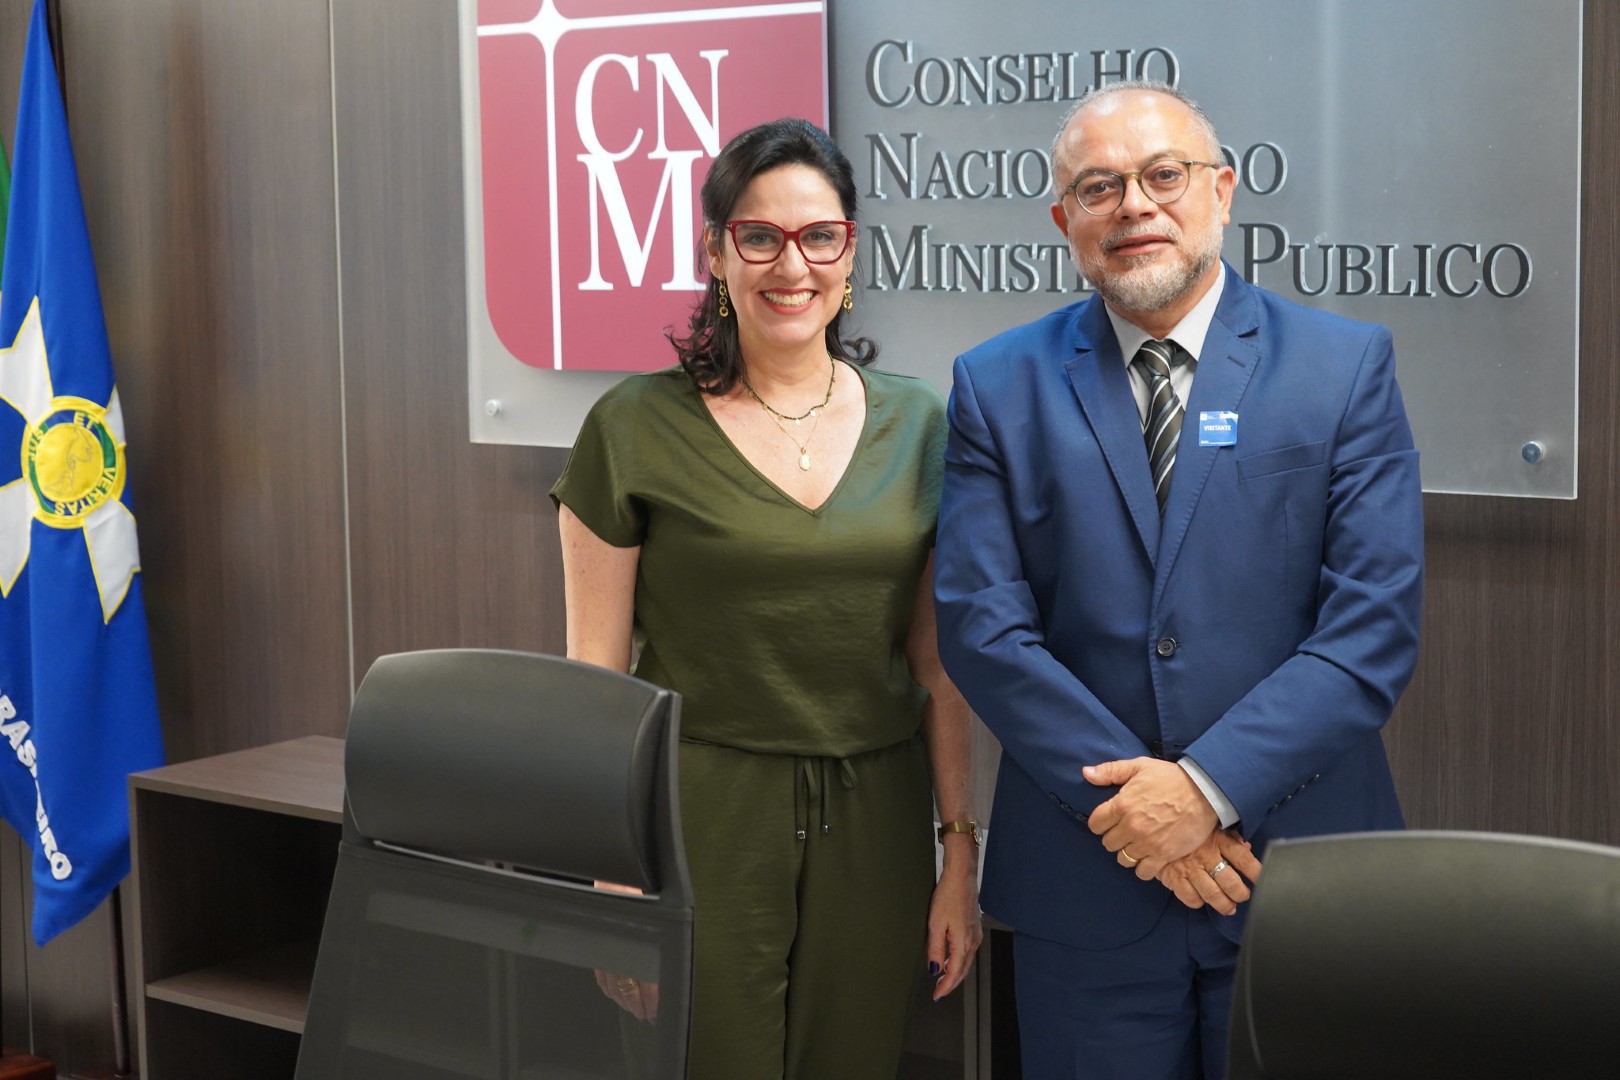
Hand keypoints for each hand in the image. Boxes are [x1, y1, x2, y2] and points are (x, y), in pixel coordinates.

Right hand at [592, 880, 659, 1020]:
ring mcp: (607, 952)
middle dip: (638, 1006)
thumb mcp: (659, 920)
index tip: (657, 1011)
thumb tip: (672, 967)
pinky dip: (608, 988)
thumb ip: (664, 941)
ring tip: (633, 1008)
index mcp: (640, 947)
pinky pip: (600, 975)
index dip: (653, 1001)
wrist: (615, 882)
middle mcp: (621, 952)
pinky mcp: (597, 948)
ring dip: (624, 1000)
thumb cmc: (640, 897)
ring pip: (613, 986)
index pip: (648, 983)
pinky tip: (615, 993)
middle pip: (629, 990)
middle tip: (647, 1015)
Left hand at [925, 862, 982, 999]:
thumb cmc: (948, 895)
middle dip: (951, 983)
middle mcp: (973, 941)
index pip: (955, 972)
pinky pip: (968, 951)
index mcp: (963, 942)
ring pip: (966, 962)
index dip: (946, 987)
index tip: (937, 995)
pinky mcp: (974, 928)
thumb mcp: (935, 923)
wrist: (961, 877)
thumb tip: (935, 969)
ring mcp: (975, 934)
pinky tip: (951, 960)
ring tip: (942, 979)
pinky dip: (959, 961)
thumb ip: (935, 949)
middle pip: (963, 970)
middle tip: (938, 992)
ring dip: (955, 972)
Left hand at [1084, 757, 1217, 878]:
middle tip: (1126, 831)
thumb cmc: (1170, 778)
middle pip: (1108, 843)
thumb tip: (1086, 773)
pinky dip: (1144, 867)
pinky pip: (1143, 872)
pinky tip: (1149, 856)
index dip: (1100, 823)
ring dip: (1128, 853)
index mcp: (1122, 804)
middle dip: (1115, 837)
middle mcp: (1131, 826)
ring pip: (1123, 859)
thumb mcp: (1139, 766)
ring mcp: (1147, 843)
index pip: (1095, 824)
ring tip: (1137, 844)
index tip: (1110, 821)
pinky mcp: (1164, 855)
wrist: (1204, 791)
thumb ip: (1110, 771)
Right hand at [1156, 828, 1261, 915]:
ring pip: (1212, 894)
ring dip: (1224, 905)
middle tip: (1243, 896)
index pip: (1243, 859)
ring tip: (1229, 907)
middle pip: (1230, 882)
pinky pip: (1190, 897)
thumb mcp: (1210, 823)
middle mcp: (1205, 855)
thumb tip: (1247, 846)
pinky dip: (1198, 902)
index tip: (1262, 880)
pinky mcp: (1173, 877)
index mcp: (1217, 839)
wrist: (1152, 823)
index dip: (1256, 872)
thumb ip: (1229, 836)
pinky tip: (1202, 900)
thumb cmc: (1184, 824)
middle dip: (1240, 894)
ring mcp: (1189, 868)